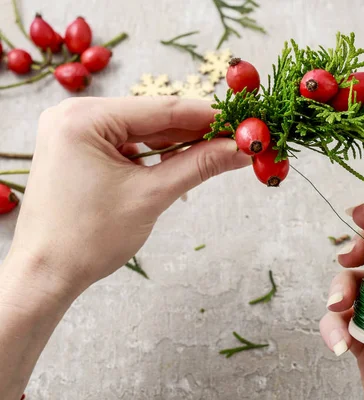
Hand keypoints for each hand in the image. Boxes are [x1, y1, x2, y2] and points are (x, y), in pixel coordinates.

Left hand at [0, 96, 250, 399]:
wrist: (46, 275)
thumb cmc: (88, 239)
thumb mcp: (152, 195)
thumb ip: (199, 165)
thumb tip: (240, 150)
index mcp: (83, 117)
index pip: (161, 108)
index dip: (208, 116)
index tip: (244, 123)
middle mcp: (74, 114)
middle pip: (152, 116)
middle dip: (195, 132)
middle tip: (237, 141)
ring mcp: (74, 131)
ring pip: (141, 130)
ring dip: (177, 143)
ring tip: (216, 154)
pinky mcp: (78, 149)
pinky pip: (127, 142)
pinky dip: (155, 153)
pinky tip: (181, 162)